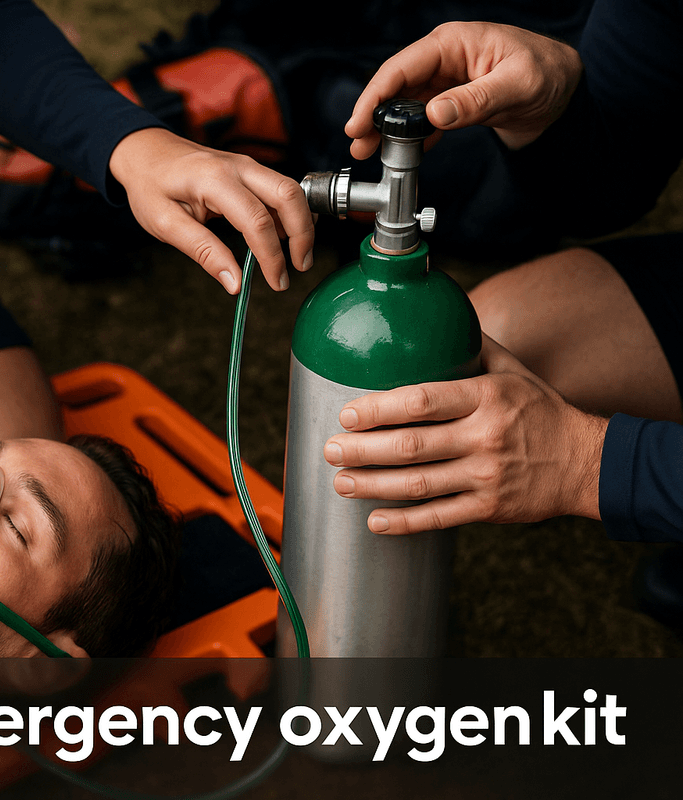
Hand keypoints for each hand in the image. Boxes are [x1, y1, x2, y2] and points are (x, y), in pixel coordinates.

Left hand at [108, 127, 314, 292]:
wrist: (145, 152)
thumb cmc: (150, 185)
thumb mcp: (165, 224)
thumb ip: (203, 252)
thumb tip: (234, 282)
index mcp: (214, 179)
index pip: (256, 221)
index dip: (271, 256)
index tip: (276, 282)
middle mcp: (237, 166)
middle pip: (288, 196)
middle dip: (302, 234)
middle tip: (300, 267)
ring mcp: (246, 164)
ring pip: (291, 190)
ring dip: (301, 223)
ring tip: (297, 256)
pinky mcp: (249, 169)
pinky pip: (280, 189)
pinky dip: (289, 213)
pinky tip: (284, 237)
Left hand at [323, 336, 607, 533]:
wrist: (587, 463)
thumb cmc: (541, 411)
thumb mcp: (514, 372)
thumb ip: (474, 348)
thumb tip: (438, 315)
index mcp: (486, 398)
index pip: (423, 401)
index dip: (379, 408)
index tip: (348, 413)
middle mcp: (485, 437)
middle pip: (411, 445)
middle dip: (363, 449)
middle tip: (329, 449)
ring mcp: (487, 476)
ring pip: (419, 484)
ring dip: (373, 485)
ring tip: (340, 482)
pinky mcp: (490, 508)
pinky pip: (439, 517)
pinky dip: (404, 523)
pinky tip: (374, 521)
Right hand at [345, 21, 582, 157]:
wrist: (567, 90)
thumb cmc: (549, 75)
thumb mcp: (517, 86)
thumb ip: (475, 100)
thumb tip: (434, 114)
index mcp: (455, 43)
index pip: (403, 67)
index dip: (376, 95)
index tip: (359, 122)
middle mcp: (444, 58)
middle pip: (395, 85)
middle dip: (372, 115)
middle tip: (359, 143)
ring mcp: (445, 80)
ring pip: (403, 104)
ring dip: (385, 128)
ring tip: (370, 151)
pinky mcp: (450, 100)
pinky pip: (420, 117)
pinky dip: (408, 136)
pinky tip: (403, 153)